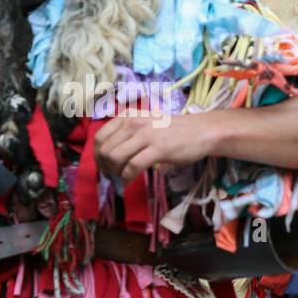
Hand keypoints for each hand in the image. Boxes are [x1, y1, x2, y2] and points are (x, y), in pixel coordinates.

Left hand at [95, 110, 218, 182]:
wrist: (200, 132)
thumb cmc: (173, 130)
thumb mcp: (145, 124)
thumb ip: (127, 133)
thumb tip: (109, 153)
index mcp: (127, 116)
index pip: (99, 137)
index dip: (97, 155)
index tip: (104, 165)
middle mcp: (133, 123)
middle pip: (105, 149)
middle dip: (105, 166)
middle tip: (113, 174)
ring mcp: (145, 136)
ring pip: (115, 157)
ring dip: (115, 172)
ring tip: (122, 176)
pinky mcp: (158, 149)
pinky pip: (133, 166)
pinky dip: (127, 177)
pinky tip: (129, 181)